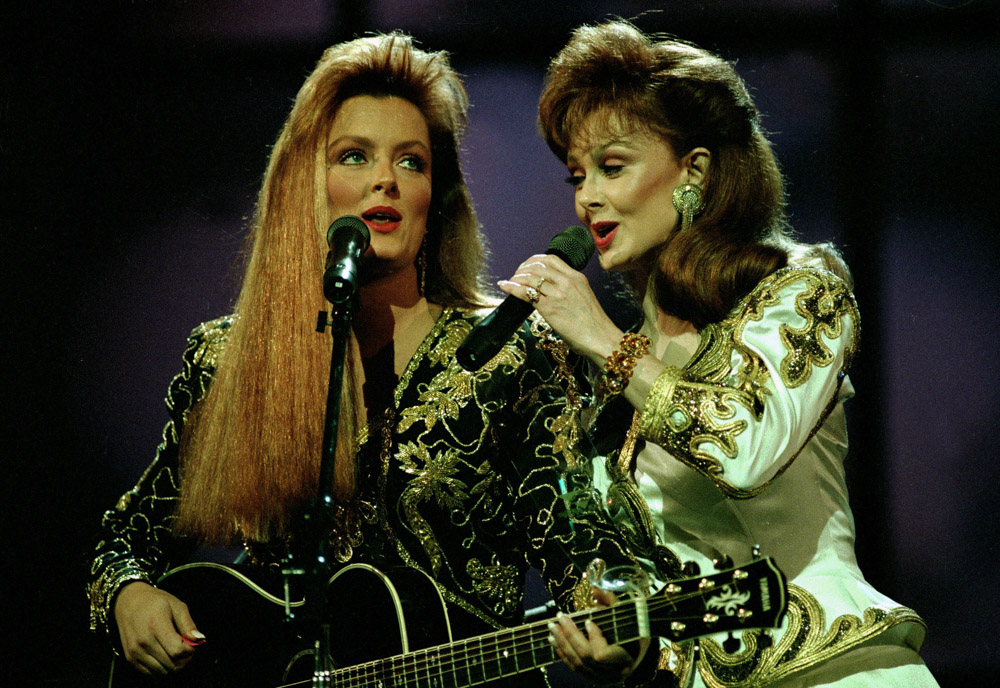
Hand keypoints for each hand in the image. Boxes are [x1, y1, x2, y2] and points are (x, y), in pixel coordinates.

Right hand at [113, 581, 204, 674]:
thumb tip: (199, 639)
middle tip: (186, 648)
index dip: (189, 650)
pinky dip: (161, 667)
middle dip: (184, 659)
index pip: (177, 651)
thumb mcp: (176, 606)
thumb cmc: (155, 602)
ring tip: (175, 650)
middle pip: (171, 664)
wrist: (128, 602)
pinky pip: (151, 673)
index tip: (192, 644)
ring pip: (162, 671)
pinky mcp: (130, 658)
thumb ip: (188, 624)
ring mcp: (135, 652)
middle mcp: (143, 642)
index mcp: (156, 626)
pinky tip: (163, 654)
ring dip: (173, 665)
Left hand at [498, 254, 621, 365]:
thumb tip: (550, 288)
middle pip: (538, 265)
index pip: (551, 259)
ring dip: (516, 277)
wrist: (600, 338)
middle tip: (516, 275)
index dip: (535, 260)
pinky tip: (504, 285)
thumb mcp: (583, 296)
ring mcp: (557, 294)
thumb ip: (569, 288)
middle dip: (523, 268)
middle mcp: (566, 282)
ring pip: (530, 277)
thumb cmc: (593, 322)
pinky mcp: (549, 308)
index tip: (527, 265)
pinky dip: (512, 287)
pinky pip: (526, 293)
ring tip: (510, 281)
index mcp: (576, 277)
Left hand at [548, 587, 646, 684]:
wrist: (639, 648)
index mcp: (626, 659)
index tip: (588, 621)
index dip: (593, 638)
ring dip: (562, 645)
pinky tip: (555, 641)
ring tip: (552, 629)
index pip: (602, 655)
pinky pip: (576, 669)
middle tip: (559, 617)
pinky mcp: (594, 679)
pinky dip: (563, 654)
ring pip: (578, 665)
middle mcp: (615, 674)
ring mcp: (604, 679)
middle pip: (586, 657)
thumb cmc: (635, 629)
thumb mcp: (628, 615)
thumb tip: (594, 588)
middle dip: (569, 636)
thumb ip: (611, 601)